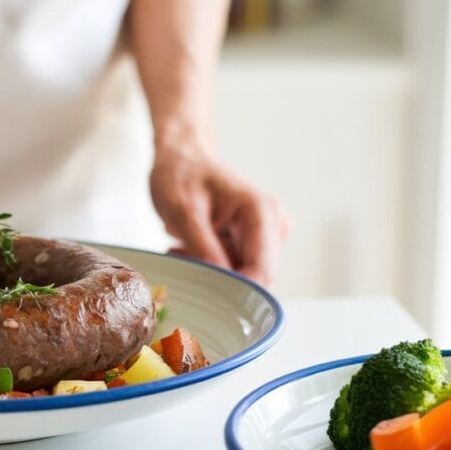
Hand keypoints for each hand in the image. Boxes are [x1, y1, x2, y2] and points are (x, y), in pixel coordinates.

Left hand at [150, 144, 288, 285]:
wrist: (180, 158)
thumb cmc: (180, 175)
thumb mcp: (183, 211)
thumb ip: (203, 247)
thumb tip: (220, 283)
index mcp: (262, 212)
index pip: (262, 271)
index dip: (236, 291)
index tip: (200, 288)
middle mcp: (271, 226)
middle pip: (252, 277)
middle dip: (216, 278)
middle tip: (179, 258)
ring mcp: (262, 236)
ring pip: (239, 277)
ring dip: (207, 270)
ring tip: (179, 247)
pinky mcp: (249, 243)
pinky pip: (230, 269)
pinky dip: (205, 265)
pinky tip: (185, 246)